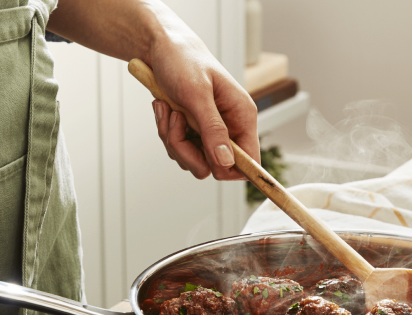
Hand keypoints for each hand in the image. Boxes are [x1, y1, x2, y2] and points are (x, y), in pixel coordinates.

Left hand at [149, 36, 259, 180]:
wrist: (161, 48)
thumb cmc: (184, 61)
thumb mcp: (197, 94)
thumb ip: (213, 129)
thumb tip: (226, 161)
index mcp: (242, 116)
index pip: (250, 160)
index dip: (231, 169)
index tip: (210, 164)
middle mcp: (229, 127)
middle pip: (215, 167)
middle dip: (188, 151)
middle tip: (177, 124)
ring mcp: (210, 132)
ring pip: (194, 160)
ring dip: (174, 139)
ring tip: (169, 111)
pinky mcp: (193, 132)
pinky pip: (180, 150)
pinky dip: (167, 132)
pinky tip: (165, 109)